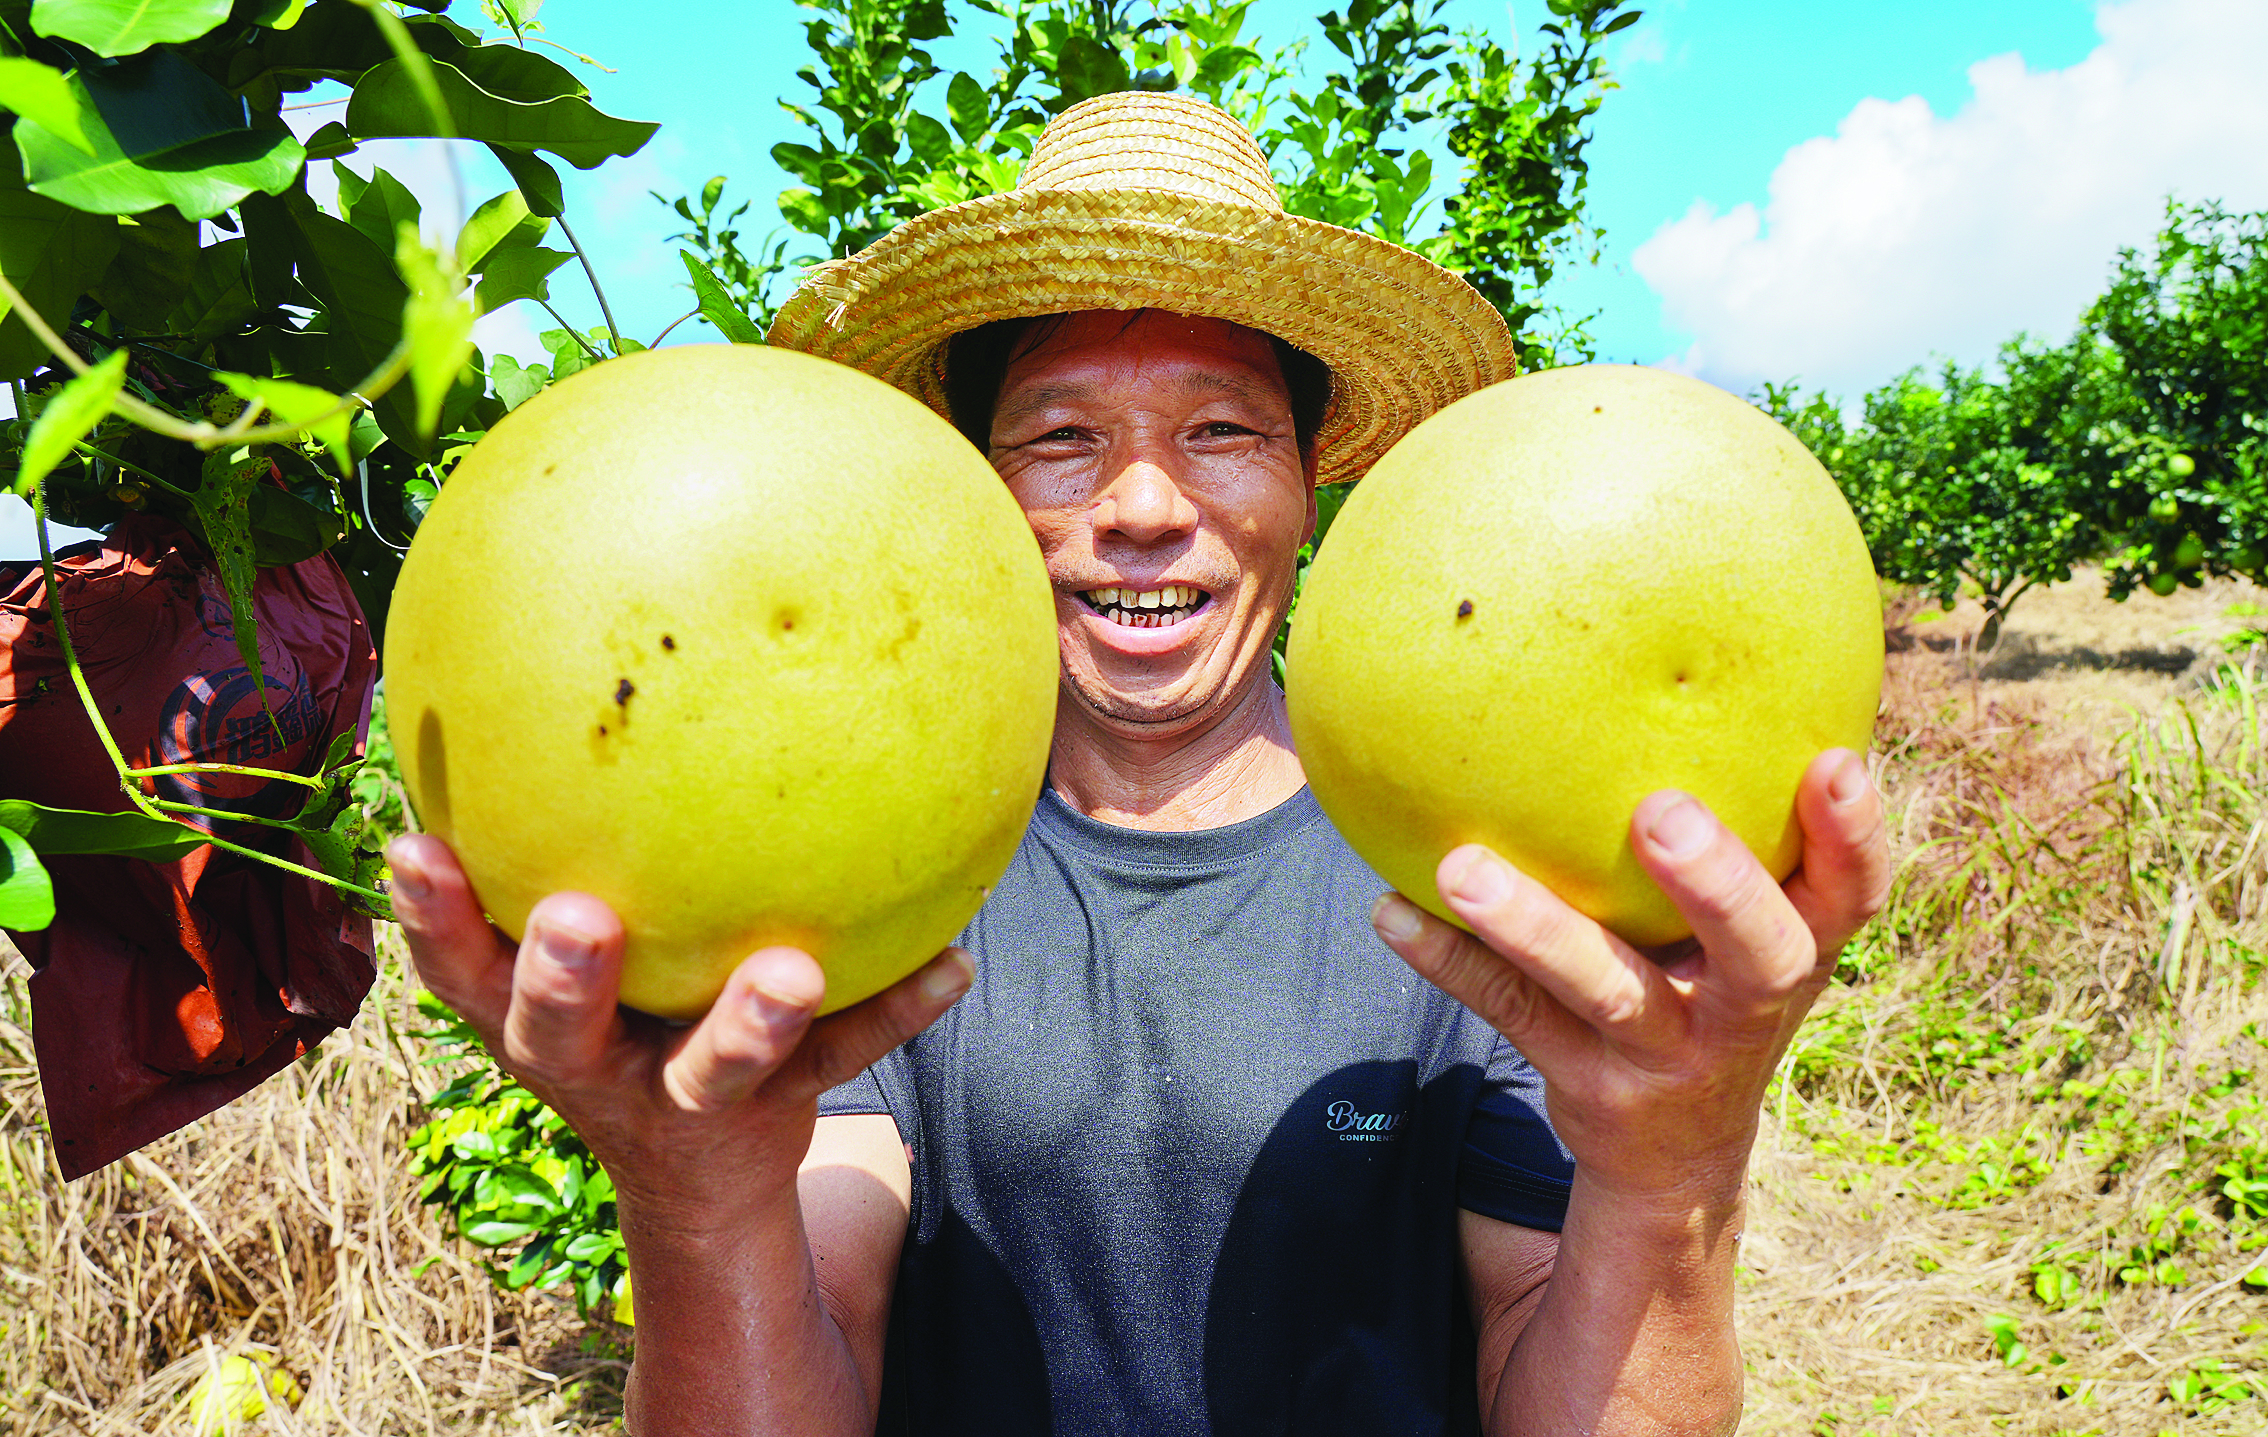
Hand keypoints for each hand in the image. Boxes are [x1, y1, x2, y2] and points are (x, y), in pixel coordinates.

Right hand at [385, 833, 971, 1228]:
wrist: (700, 1180)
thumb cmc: (629, 1010)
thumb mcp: (584, 945)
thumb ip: (571, 842)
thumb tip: (575, 661)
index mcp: (529, 1016)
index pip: (457, 966)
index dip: (429, 914)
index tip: (413, 845)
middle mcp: (591, 1064)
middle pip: (555, 1032)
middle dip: (559, 982)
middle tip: (580, 920)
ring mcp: (682, 1098)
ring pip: (707, 1069)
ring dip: (746, 1026)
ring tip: (791, 976)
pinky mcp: (772, 1110)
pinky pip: (842, 1056)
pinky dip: (897, 1009)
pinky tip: (956, 963)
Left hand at [1370, 748, 1889, 1205]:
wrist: (1673, 1162)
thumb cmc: (1706, 990)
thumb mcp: (1743, 930)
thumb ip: (1735, 832)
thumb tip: (1681, 668)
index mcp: (1798, 952)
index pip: (1854, 895)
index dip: (1856, 836)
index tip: (1835, 760)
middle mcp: (1744, 1010)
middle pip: (1759, 953)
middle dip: (1719, 885)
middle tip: (1662, 814)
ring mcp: (1666, 1055)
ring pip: (1605, 989)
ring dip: (1532, 928)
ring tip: (1460, 867)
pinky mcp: (1587, 1084)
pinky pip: (1511, 1013)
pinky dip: (1450, 962)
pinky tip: (1390, 913)